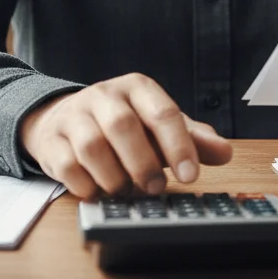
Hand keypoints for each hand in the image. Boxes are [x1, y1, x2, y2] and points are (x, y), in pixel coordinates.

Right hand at [19, 73, 232, 198]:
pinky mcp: (52, 139)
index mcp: (137, 88)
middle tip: (155, 188)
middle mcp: (105, 95)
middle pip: (123, 125)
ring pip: (93, 146)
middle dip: (143, 163)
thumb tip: (225, 152)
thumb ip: (191, 138)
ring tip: (125, 190)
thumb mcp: (158, 125)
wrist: (64, 117)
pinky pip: (67, 165)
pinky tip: (98, 190)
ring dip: (113, 176)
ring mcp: (75, 114)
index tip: (190, 175)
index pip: (162, 112)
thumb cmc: (123, 124)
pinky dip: (86, 185)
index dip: (178, 145)